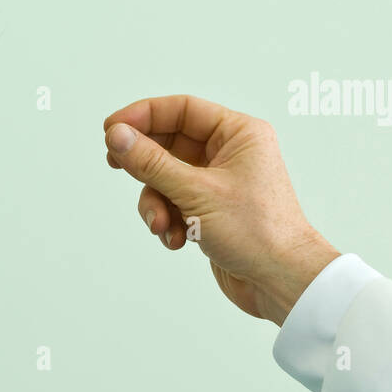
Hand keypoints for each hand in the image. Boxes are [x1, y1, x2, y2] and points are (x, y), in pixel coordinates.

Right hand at [103, 94, 341, 325]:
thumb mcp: (196, 192)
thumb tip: (118, 136)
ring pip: (165, 179)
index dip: (143, 115)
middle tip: (115, 163)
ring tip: (162, 224)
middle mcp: (229, 154)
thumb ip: (151, 162)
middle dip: (145, 164)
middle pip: (169, 144)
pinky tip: (178, 239)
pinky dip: (168, 221)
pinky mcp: (209, 211)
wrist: (280, 282)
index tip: (111, 129)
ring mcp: (218, 184)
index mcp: (238, 135)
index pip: (182, 110)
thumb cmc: (257, 232)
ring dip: (156, 203)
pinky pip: (173, 205)